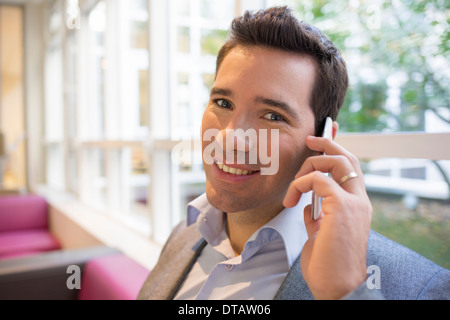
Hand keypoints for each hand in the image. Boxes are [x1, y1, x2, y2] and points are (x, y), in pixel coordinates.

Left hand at [283, 135, 371, 299]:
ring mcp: (353, 202)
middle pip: (348, 158)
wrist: (337, 286)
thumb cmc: (327, 265)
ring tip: (293, 189)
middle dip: (327, 143)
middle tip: (309, 139)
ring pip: (335, 162)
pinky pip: (318, 179)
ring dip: (308, 167)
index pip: (350, 169)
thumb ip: (317, 218)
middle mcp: (359, 200)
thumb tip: (307, 207)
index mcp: (356, 206)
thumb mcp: (320, 235)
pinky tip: (292, 200)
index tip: (318, 143)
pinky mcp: (342, 207)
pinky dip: (300, 184)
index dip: (336, 152)